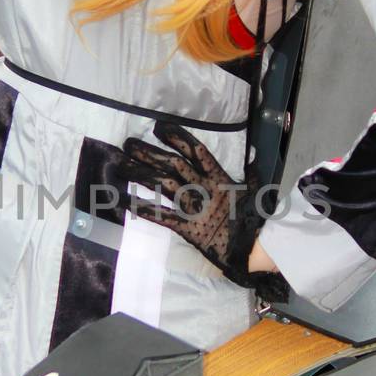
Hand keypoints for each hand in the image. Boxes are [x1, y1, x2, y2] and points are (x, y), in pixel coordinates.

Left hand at [122, 123, 272, 291]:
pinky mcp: (186, 227)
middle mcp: (203, 188)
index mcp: (219, 177)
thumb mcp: (255, 192)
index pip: (196, 151)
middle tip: (128, 143)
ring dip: (140, 173)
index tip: (159, 127)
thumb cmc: (253, 220)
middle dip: (149, 152)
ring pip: (163, 184)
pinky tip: (123, 201)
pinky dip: (142, 208)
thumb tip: (255, 154)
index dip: (177, 137)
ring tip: (120, 164)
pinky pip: (162, 216)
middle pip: (173, 164)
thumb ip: (252, 172)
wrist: (252, 249)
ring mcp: (193, 207)